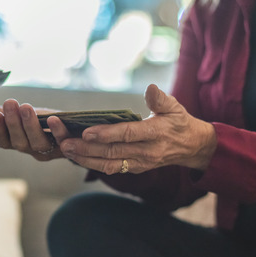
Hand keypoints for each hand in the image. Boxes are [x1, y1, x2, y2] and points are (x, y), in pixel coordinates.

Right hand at [0, 100, 71, 160]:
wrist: (75, 128)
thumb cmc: (44, 121)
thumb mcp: (21, 115)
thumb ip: (1, 113)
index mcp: (17, 142)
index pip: (3, 141)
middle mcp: (31, 149)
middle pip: (19, 142)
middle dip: (13, 123)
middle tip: (9, 104)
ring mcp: (49, 150)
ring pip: (38, 143)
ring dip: (30, 125)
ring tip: (25, 107)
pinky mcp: (67, 146)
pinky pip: (62, 141)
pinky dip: (57, 131)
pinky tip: (52, 118)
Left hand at [58, 84, 216, 173]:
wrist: (191, 147)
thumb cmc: (179, 122)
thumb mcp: (175, 107)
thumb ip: (160, 99)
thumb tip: (150, 88)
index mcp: (155, 134)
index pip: (127, 134)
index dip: (107, 134)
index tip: (87, 131)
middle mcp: (146, 152)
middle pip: (112, 151)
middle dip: (86, 147)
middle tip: (64, 141)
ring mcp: (139, 163)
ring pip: (108, 164)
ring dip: (84, 158)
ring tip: (65, 149)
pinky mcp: (134, 168)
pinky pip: (110, 168)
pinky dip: (92, 163)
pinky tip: (76, 156)